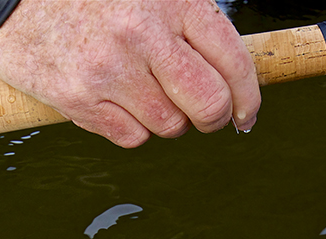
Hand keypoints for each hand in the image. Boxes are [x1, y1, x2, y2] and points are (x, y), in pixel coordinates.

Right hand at [0, 0, 259, 147]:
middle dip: (213, 117)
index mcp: (173, 1)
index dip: (248, 98)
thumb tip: (235, 78)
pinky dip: (131, 128)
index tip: (245, 113)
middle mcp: (142, 34)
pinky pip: (131, 138)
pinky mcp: (78, 98)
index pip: (233, 62)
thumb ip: (193, 23)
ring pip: (169, 126)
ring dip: (166, 120)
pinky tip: (116, 101)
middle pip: (209, 105)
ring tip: (145, 94)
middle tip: (203, 114)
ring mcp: (108, 69)